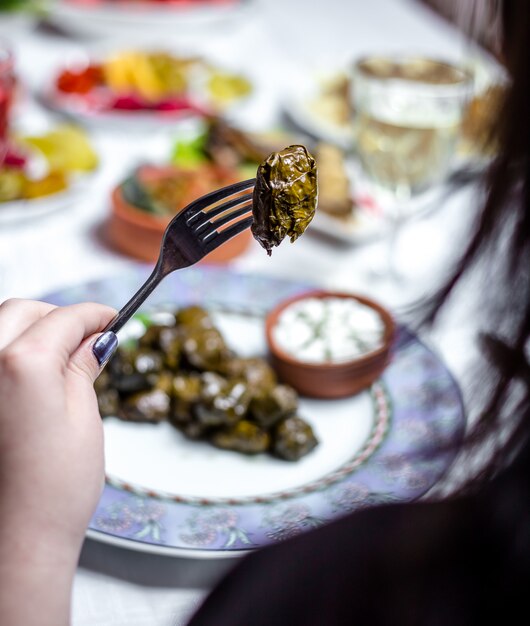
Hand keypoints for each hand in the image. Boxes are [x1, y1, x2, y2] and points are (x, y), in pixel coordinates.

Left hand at [0, 299, 116, 625]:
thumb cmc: (52, 493)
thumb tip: (95, 340)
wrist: (13, 545)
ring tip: (60, 357)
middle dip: (60, 317)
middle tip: (89, 338)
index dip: (95, 315)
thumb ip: (83, 368)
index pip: (64, 318)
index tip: (111, 320)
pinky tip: (30, 375)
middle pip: (23, 310)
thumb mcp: (83, 420)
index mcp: (20, 365)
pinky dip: (8, 352)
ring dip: (30, 330)